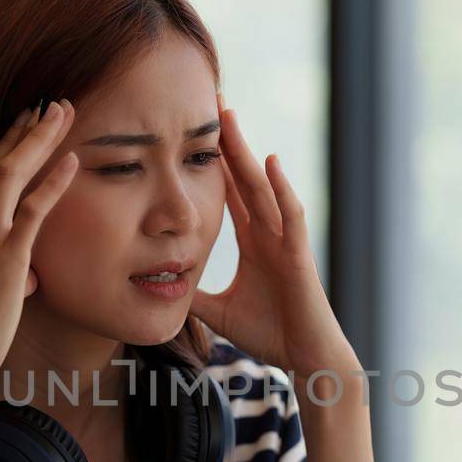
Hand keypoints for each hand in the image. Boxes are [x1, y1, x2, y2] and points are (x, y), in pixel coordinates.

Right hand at [0, 99, 78, 390]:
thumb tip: (27, 273)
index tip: (26, 122)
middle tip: (50, 103)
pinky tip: (72, 160)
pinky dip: (53, 182)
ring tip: (63, 113)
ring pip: (11, 175)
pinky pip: (32, 210)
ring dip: (39, 140)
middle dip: (24, 130)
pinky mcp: (5, 257)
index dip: (6, 146)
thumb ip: (1, 268)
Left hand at [191, 94, 358, 388]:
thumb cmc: (270, 335)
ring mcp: (285, 240)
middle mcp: (269, 232)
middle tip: (210, 103)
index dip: (212, 162)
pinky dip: (281, 188)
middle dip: (227, 142)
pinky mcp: (299, 255)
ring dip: (246, 152)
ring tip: (230, 117)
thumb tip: (155, 286)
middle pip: (244, 177)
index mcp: (253, 241)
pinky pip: (290, 215)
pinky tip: (269, 162)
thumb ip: (192, 294)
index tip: (192, 132)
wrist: (306, 359)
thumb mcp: (217, 311)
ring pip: (263, 187)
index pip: (230, 192)